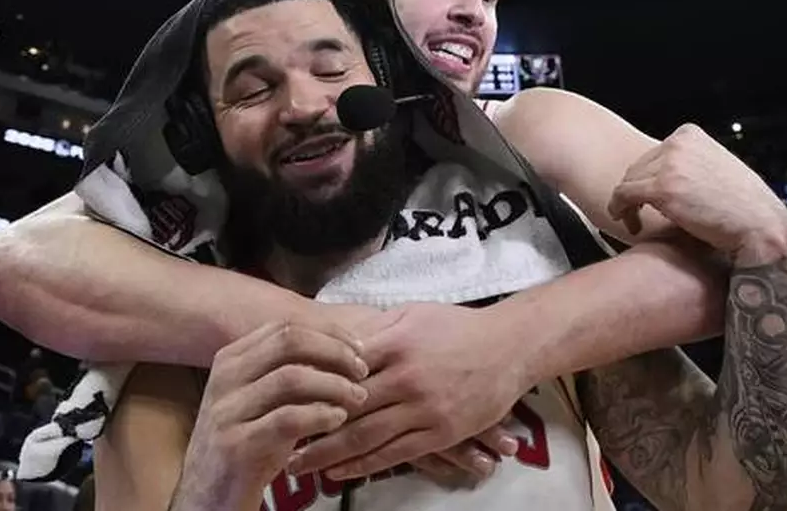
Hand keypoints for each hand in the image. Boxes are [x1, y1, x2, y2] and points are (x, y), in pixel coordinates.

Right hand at [178, 321, 368, 508]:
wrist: (208, 496)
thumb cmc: (246, 445)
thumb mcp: (259, 400)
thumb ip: (288, 372)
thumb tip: (341, 347)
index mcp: (230, 360)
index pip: (285, 326)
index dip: (328, 333)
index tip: (358, 348)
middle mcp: (224, 378)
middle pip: (289, 341)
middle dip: (334, 352)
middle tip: (361, 371)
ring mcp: (227, 411)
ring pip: (291, 377)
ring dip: (334, 385)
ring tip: (356, 398)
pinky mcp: (236, 445)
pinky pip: (288, 419)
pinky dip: (321, 415)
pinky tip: (337, 421)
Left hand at [290, 303, 530, 480]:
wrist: (510, 346)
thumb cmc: (456, 326)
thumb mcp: (410, 313)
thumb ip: (373, 329)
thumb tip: (333, 341)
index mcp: (393, 343)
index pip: (339, 368)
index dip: (308, 385)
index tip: (280, 398)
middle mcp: (405, 378)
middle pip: (346, 408)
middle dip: (308, 428)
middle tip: (276, 442)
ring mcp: (424, 408)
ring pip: (366, 437)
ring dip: (328, 455)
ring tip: (297, 466)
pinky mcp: (441, 432)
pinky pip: (395, 453)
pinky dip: (364, 465)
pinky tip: (339, 472)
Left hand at [608, 124, 786, 255]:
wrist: (760, 226)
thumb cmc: (744, 205)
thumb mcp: (717, 167)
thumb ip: (691, 163)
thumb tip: (667, 172)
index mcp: (689, 134)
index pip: (652, 155)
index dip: (647, 178)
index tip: (649, 198)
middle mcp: (678, 143)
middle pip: (637, 167)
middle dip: (636, 191)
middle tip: (638, 213)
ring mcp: (669, 165)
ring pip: (628, 182)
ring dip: (627, 204)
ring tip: (635, 222)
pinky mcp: (661, 188)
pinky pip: (623, 196)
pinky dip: (619, 210)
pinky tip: (631, 225)